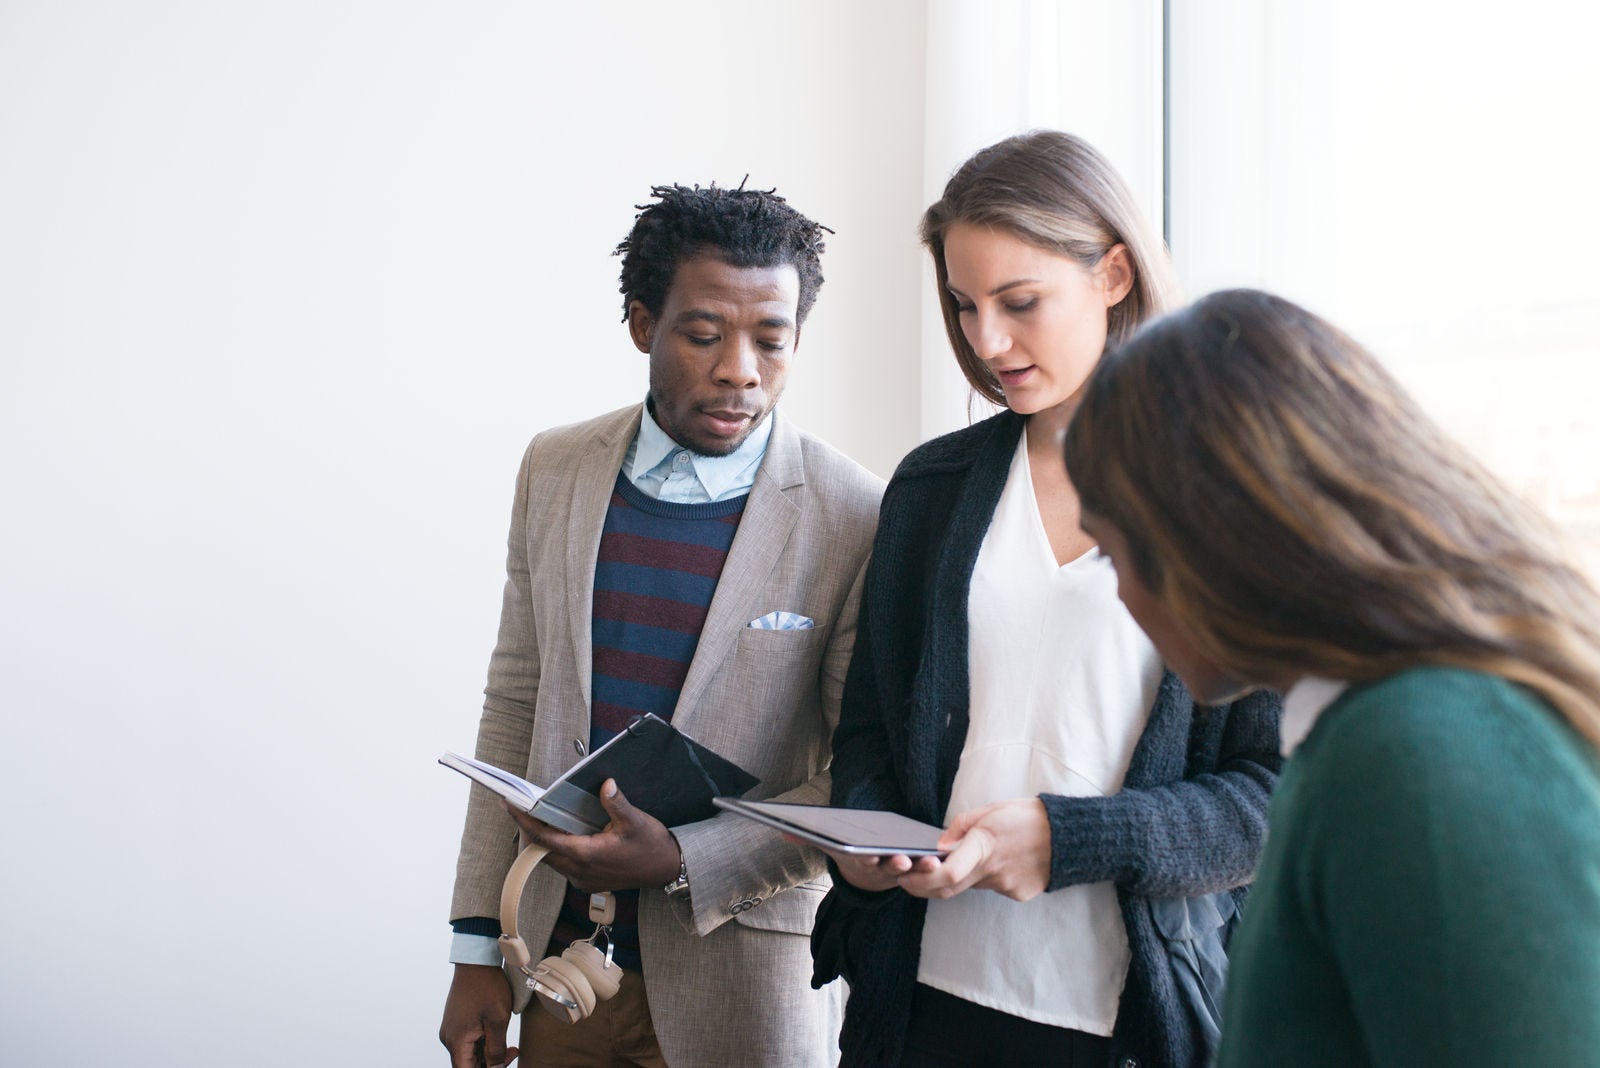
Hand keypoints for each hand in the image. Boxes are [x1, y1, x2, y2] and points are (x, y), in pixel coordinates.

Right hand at [439, 963, 517, 1066]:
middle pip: (467, 1064)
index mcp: (456, 1041)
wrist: (477, 962)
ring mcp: (451, 1029)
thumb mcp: (498, 1020)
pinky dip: (483, 1043)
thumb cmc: (487, 986)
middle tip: (511, 1054)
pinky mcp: (456, 1022)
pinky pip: (468, 1041)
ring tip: (509, 1046)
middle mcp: (449, 1038)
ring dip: (488, 1054)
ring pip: (469, 1053)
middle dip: (490, 1064)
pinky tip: (497, 1036)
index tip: (502, 1066)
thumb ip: (496, 1049)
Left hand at [500, 780, 679, 891]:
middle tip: (521, 808)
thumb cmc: (652, 847)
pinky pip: (564, 865)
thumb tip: (605, 784)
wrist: (668, 870)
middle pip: (541, 851)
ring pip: (551, 860)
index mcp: (586, 854)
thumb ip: (616, 802)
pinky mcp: (589, 881)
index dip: (524, 821)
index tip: (509, 805)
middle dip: (529, 830)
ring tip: (539, 818)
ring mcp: (583, 879)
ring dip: (544, 841)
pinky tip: (564, 834)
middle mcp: (579, 871)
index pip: (544, 838)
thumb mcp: (636, 821)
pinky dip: (557, 850)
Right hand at [808, 843, 934, 891]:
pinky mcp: (917, 868)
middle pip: (888, 868)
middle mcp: (881, 870)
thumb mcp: (830, 847)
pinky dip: (935, 862)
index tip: (868, 855)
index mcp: (860, 863)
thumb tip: (783, 831)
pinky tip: (946, 853)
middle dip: (895, 864)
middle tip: (903, 860)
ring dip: (922, 867)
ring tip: (932, 860)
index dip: (865, 858)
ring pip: (912, 871)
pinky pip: (927, 867)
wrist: (869, 878)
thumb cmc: (851, 855)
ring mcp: (901, 872)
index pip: (862, 861)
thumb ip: (809, 839)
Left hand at [896, 797, 1050, 901]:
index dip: (921, 880)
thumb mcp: (991, 809)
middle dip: (926, 886)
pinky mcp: (1019, 894)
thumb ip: (961, 826)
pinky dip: (990, 877)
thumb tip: (940, 845)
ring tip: (976, 855)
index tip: (906, 877)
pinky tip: (1004, 860)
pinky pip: (994, 888)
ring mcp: (1007, 886)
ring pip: (973, 886)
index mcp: (984, 846)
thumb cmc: (1028, 817)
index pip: (946, 875)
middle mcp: (993, 871)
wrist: (1070, 835)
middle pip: (949, 889)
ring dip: (964, 876)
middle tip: (912, 879)